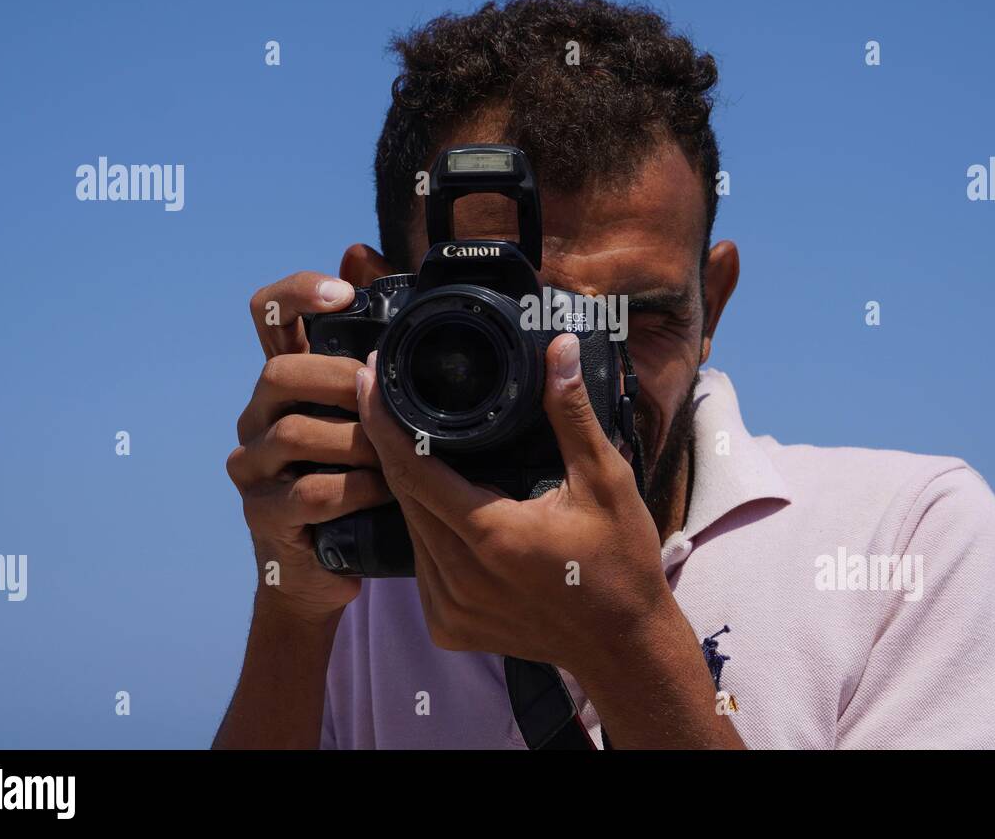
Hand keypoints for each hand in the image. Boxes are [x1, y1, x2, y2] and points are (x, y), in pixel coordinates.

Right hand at [225, 249, 394, 623]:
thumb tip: (387, 276)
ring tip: (396, 453)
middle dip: (339, 379)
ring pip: (296, 434)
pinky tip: (385, 492)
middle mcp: (259, 416)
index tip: (344, 294)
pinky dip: (357, 490)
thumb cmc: (358, 482)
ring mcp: (254, 466)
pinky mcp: (263, 514)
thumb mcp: (376, 421)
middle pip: (279, 372)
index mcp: (287, 383)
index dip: (297, 293)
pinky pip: (309, 492)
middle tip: (383, 396)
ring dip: (357, 442)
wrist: (325, 570)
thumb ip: (383, 363)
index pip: (267, 315)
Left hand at [354, 332, 671, 674]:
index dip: (383, 419)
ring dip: (405, 486)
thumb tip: (558, 348)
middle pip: (403, 495)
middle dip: (388, 442)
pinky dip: (423, 529)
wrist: (623, 648)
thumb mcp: (605, 481)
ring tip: (408, 439)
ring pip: (408, 530)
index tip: (371, 376)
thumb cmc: (620, 563)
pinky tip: (437, 502)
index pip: (412, 468)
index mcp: (491, 535)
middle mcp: (459, 577)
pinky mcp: (448, 627)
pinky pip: (420, 565)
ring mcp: (448, 608)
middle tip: (385, 392)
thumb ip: (572, 414)